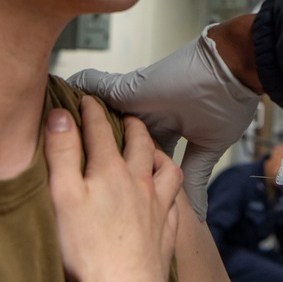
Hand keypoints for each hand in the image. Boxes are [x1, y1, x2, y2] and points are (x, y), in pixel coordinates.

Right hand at [45, 96, 182, 281]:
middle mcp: (139, 183)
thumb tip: (61, 117)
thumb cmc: (89, 248)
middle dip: (132, 125)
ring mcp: (157, 207)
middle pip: (139, 143)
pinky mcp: (166, 231)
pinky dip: (172, 193)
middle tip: (126, 117)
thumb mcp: (63, 194)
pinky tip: (167, 196)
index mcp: (110, 171)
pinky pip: (176, 203)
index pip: (100, 129)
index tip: (86, 100)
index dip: (91, 111)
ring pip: (166, 169)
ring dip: (159, 155)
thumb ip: (62, 152)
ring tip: (152, 151)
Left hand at [67, 25, 259, 220]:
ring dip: (76, 118)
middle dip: (87, 143)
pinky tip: (57, 91)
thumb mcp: (207, 147)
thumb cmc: (225, 103)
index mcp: (161, 133)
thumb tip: (196, 210)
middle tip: (59, 149)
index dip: (111, 164)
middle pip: (106, 136)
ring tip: (50, 122)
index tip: (92, 185)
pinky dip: (76, 89)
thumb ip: (194, 176)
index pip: (128, 154)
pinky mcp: (128, 89)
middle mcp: (144, 118)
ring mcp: (134, 103)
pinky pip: (94, 87)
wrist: (232, 72)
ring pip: (96, 112)